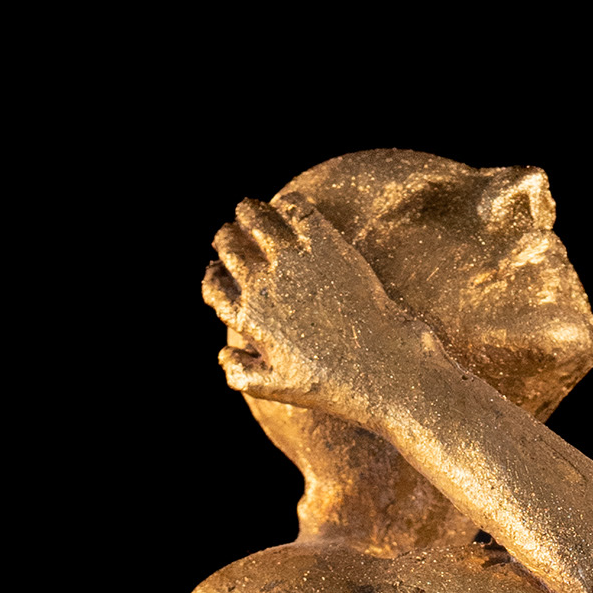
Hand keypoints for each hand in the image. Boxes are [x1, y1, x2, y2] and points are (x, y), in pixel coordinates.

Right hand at [201, 191, 413, 416]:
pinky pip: (295, 208)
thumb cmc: (330, 383)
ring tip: (248, 210)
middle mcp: (264, 284)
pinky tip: (286, 208)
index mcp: (249, 317)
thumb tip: (223, 354)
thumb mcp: (275, 388)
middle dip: (225, 238)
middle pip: (229, 245)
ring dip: (247, 212)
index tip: (218, 272)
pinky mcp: (324, 243)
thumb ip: (240, 373)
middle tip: (231, 234)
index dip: (213, 278)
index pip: (214, 286)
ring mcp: (293, 260)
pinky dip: (286, 204)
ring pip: (255, 218)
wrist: (379, 365)